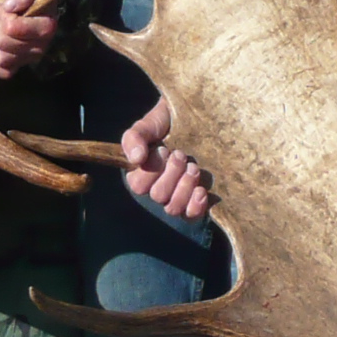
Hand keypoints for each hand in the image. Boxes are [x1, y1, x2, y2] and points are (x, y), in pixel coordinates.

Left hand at [0, 0, 61, 80]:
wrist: (38, 7)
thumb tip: (11, 5)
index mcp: (46, 27)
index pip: (11, 27)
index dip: (4, 15)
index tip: (10, 7)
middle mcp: (40, 48)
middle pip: (2, 42)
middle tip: (1, 16)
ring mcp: (27, 59)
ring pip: (0, 58)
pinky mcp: (16, 66)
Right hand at [121, 95, 212, 220]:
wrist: (196, 119)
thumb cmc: (166, 122)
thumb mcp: (148, 125)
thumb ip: (134, 138)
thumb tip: (136, 158)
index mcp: (141, 173)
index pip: (138, 186)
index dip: (152, 169)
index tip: (164, 149)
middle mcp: (158, 188)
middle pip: (158, 196)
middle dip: (172, 173)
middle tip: (182, 154)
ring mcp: (177, 196)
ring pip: (173, 208)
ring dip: (184, 187)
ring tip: (194, 168)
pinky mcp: (195, 201)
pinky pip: (191, 217)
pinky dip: (195, 206)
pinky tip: (201, 191)